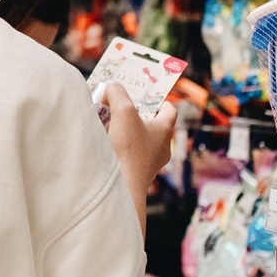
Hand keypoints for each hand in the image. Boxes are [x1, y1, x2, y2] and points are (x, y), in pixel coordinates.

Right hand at [101, 82, 176, 197]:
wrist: (122, 187)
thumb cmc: (128, 148)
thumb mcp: (122, 110)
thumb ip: (116, 92)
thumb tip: (110, 89)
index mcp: (164, 130)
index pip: (169, 110)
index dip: (158, 100)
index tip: (144, 97)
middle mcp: (161, 147)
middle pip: (152, 125)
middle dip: (136, 115)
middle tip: (120, 108)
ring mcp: (150, 163)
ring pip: (141, 142)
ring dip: (127, 133)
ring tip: (109, 127)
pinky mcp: (137, 175)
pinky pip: (132, 157)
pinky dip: (121, 149)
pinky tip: (106, 147)